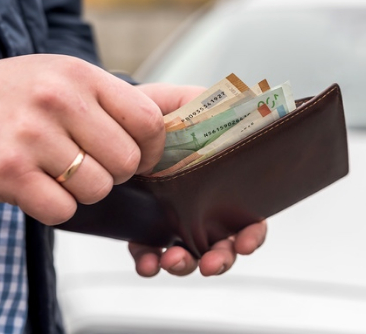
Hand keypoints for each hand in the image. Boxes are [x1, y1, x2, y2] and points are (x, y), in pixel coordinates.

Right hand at [0, 54, 164, 224]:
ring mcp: (32, 137)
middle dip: (115, 172)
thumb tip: (176, 118)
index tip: (141, 156)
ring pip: (98, 189)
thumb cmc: (17, 97)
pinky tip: (36, 185)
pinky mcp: (9, 173)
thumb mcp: (65, 77)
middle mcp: (58, 100)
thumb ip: (114, 99)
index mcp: (80, 74)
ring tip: (58, 170)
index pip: (147, 119)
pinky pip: (63, 209)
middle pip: (126, 162)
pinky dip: (55, 206)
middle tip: (90, 163)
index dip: (153, 148)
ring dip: (83, 190)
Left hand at [128, 83, 267, 275]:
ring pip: (189, 256)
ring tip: (174, 260)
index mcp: (221, 183)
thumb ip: (219, 107)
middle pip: (223, 245)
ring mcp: (174, 220)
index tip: (245, 242)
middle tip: (212, 262)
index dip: (252, 234)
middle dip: (221, 259)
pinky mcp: (144, 228)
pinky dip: (151, 264)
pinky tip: (148, 261)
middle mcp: (202, 206)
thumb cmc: (157, 111)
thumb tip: (248, 108)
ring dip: (186, 265)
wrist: (113, 116)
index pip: (248, 217)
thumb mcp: (190, 101)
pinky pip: (150, 256)